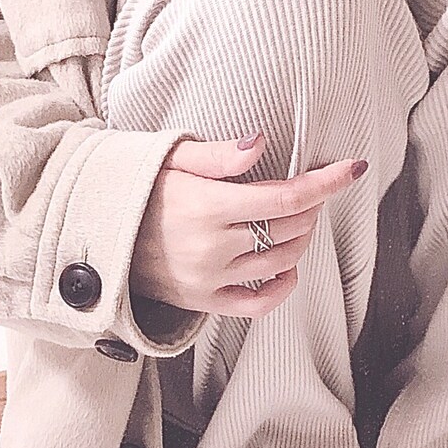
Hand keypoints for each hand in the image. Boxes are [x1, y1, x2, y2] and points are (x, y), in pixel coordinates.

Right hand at [128, 131, 368, 318]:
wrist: (94, 231)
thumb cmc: (136, 185)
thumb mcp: (171, 157)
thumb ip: (219, 155)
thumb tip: (260, 144)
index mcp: (207, 206)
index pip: (287, 198)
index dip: (326, 183)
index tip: (353, 168)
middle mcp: (212, 247)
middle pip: (291, 229)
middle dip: (312, 206)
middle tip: (310, 188)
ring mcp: (209, 279)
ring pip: (281, 262)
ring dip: (302, 238)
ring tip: (299, 218)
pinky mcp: (203, 301)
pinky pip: (257, 304)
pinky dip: (282, 287)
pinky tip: (289, 268)